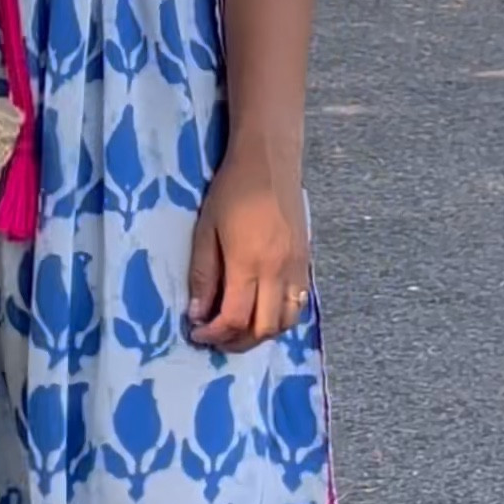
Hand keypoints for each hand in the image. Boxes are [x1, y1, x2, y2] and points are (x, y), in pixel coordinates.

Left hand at [185, 144, 309, 351]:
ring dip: (262, 334)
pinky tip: (259, 309)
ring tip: (238, 329)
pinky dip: (279, 317)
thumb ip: (203, 275)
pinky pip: (298, 304)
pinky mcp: (306, 262)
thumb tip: (198, 314)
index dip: (215, 335)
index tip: (197, 333)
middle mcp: (279, 272)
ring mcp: (297, 268)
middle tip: (216, 338)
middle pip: (264, 329)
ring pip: (287, 322)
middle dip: (238, 342)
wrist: (270, 161)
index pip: (236, 318)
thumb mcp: (206, 230)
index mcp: (250, 263)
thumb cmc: (232, 190)